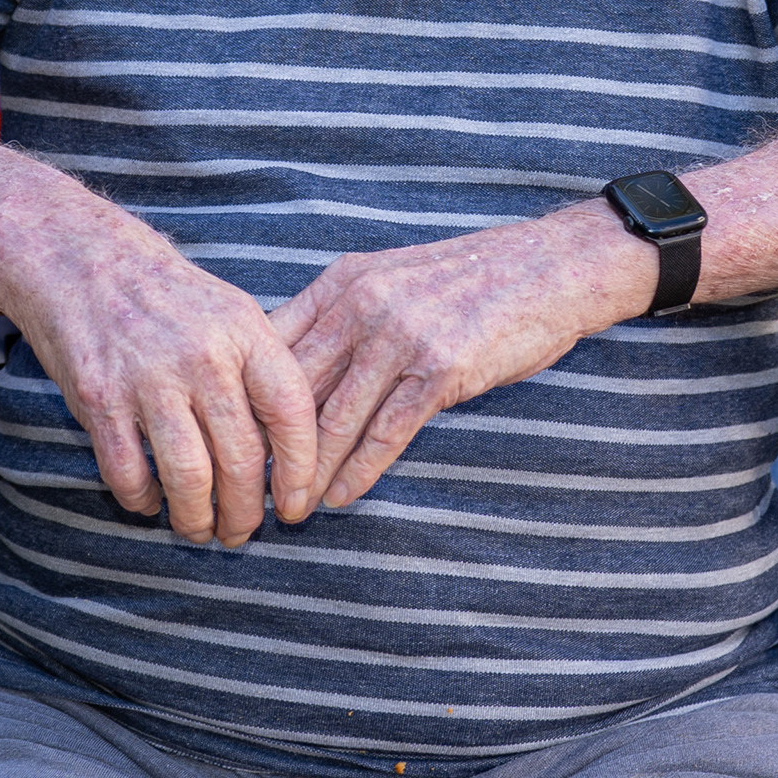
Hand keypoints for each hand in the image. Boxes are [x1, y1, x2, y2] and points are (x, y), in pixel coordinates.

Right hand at [0, 213, 316, 548]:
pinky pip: (128, 473)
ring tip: (200, 530)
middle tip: (242, 531)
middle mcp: (201, 356)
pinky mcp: (99, 398)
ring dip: (197, 519)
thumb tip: (293, 448)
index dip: (301, 470)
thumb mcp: (230, 311)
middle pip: (241, 458)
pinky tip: (149, 502)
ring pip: (188, 477)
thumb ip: (261, 369)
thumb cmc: (166, 294)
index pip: (291, 412)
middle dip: (246, 512)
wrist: (81, 259)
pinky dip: (142, 500)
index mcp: (244, 332)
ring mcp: (147, 378)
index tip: (296, 505)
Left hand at [269, 206, 656, 511]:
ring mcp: (400, 336)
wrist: (546, 268)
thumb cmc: (468, 280)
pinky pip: (386, 431)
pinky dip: (358, 471)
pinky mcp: (440, 369)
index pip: (273, 346)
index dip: (246, 398)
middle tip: (247, 490)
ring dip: (308, 472)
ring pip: (334, 417)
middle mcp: (362, 304)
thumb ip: (342, 315)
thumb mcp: (390, 277)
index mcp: (343, 281)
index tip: (230, 441)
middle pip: (294, 388)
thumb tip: (292, 370)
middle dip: (269, 445)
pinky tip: (341, 498)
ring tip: (291, 509)